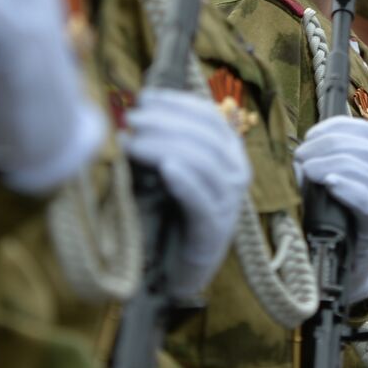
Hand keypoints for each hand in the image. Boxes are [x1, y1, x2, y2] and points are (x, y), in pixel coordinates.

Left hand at [125, 88, 250, 299]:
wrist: (176, 270)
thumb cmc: (170, 215)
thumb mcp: (166, 172)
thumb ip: (161, 144)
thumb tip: (136, 109)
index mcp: (228, 155)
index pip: (209, 118)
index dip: (177, 104)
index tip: (144, 97)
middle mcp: (235, 174)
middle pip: (205, 136)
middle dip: (166, 122)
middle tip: (132, 119)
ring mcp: (228, 203)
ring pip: (204, 163)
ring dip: (166, 146)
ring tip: (133, 143)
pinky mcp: (213, 231)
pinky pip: (203, 201)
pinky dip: (185, 181)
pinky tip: (165, 169)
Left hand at [294, 115, 367, 303]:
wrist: (351, 266)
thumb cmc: (337, 222)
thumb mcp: (331, 187)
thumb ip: (321, 166)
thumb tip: (299, 154)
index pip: (363, 130)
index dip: (333, 128)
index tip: (307, 138)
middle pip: (358, 146)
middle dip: (323, 147)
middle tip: (299, 158)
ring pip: (360, 167)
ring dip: (327, 165)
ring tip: (307, 172)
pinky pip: (365, 197)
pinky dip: (345, 188)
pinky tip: (328, 185)